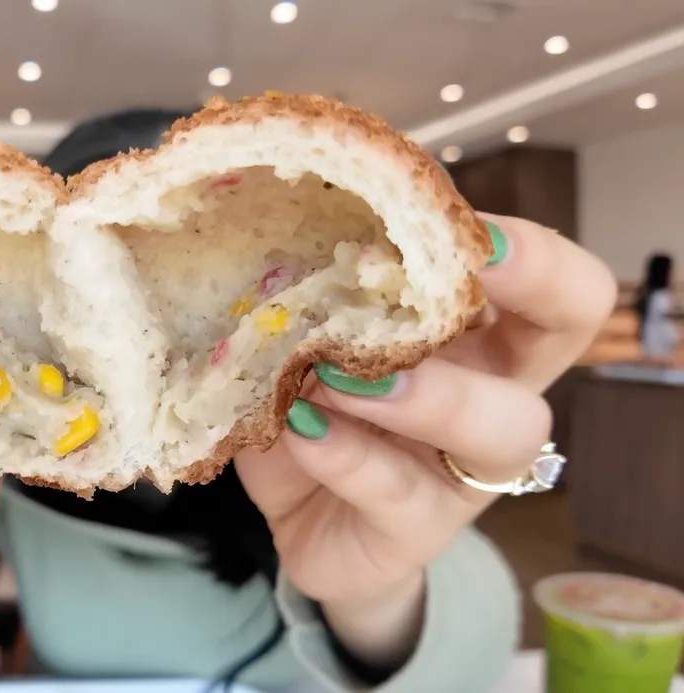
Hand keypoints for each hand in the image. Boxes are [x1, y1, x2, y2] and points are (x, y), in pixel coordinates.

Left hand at [235, 214, 614, 656]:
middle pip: (565, 337)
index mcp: (479, 336)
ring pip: (505, 430)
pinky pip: (399, 494)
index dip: (540, 256)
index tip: (472, 232)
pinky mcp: (415, 532)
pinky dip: (346, 455)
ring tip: (343, 377)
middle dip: (525, 293)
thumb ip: (317, 298)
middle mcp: (492, 396)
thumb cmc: (315, 408)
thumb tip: (287, 243)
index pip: (561, 286)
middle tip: (440, 276)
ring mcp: (464, 472)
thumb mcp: (310, 341)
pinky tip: (300, 428)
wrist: (294, 522)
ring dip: (429, 394)